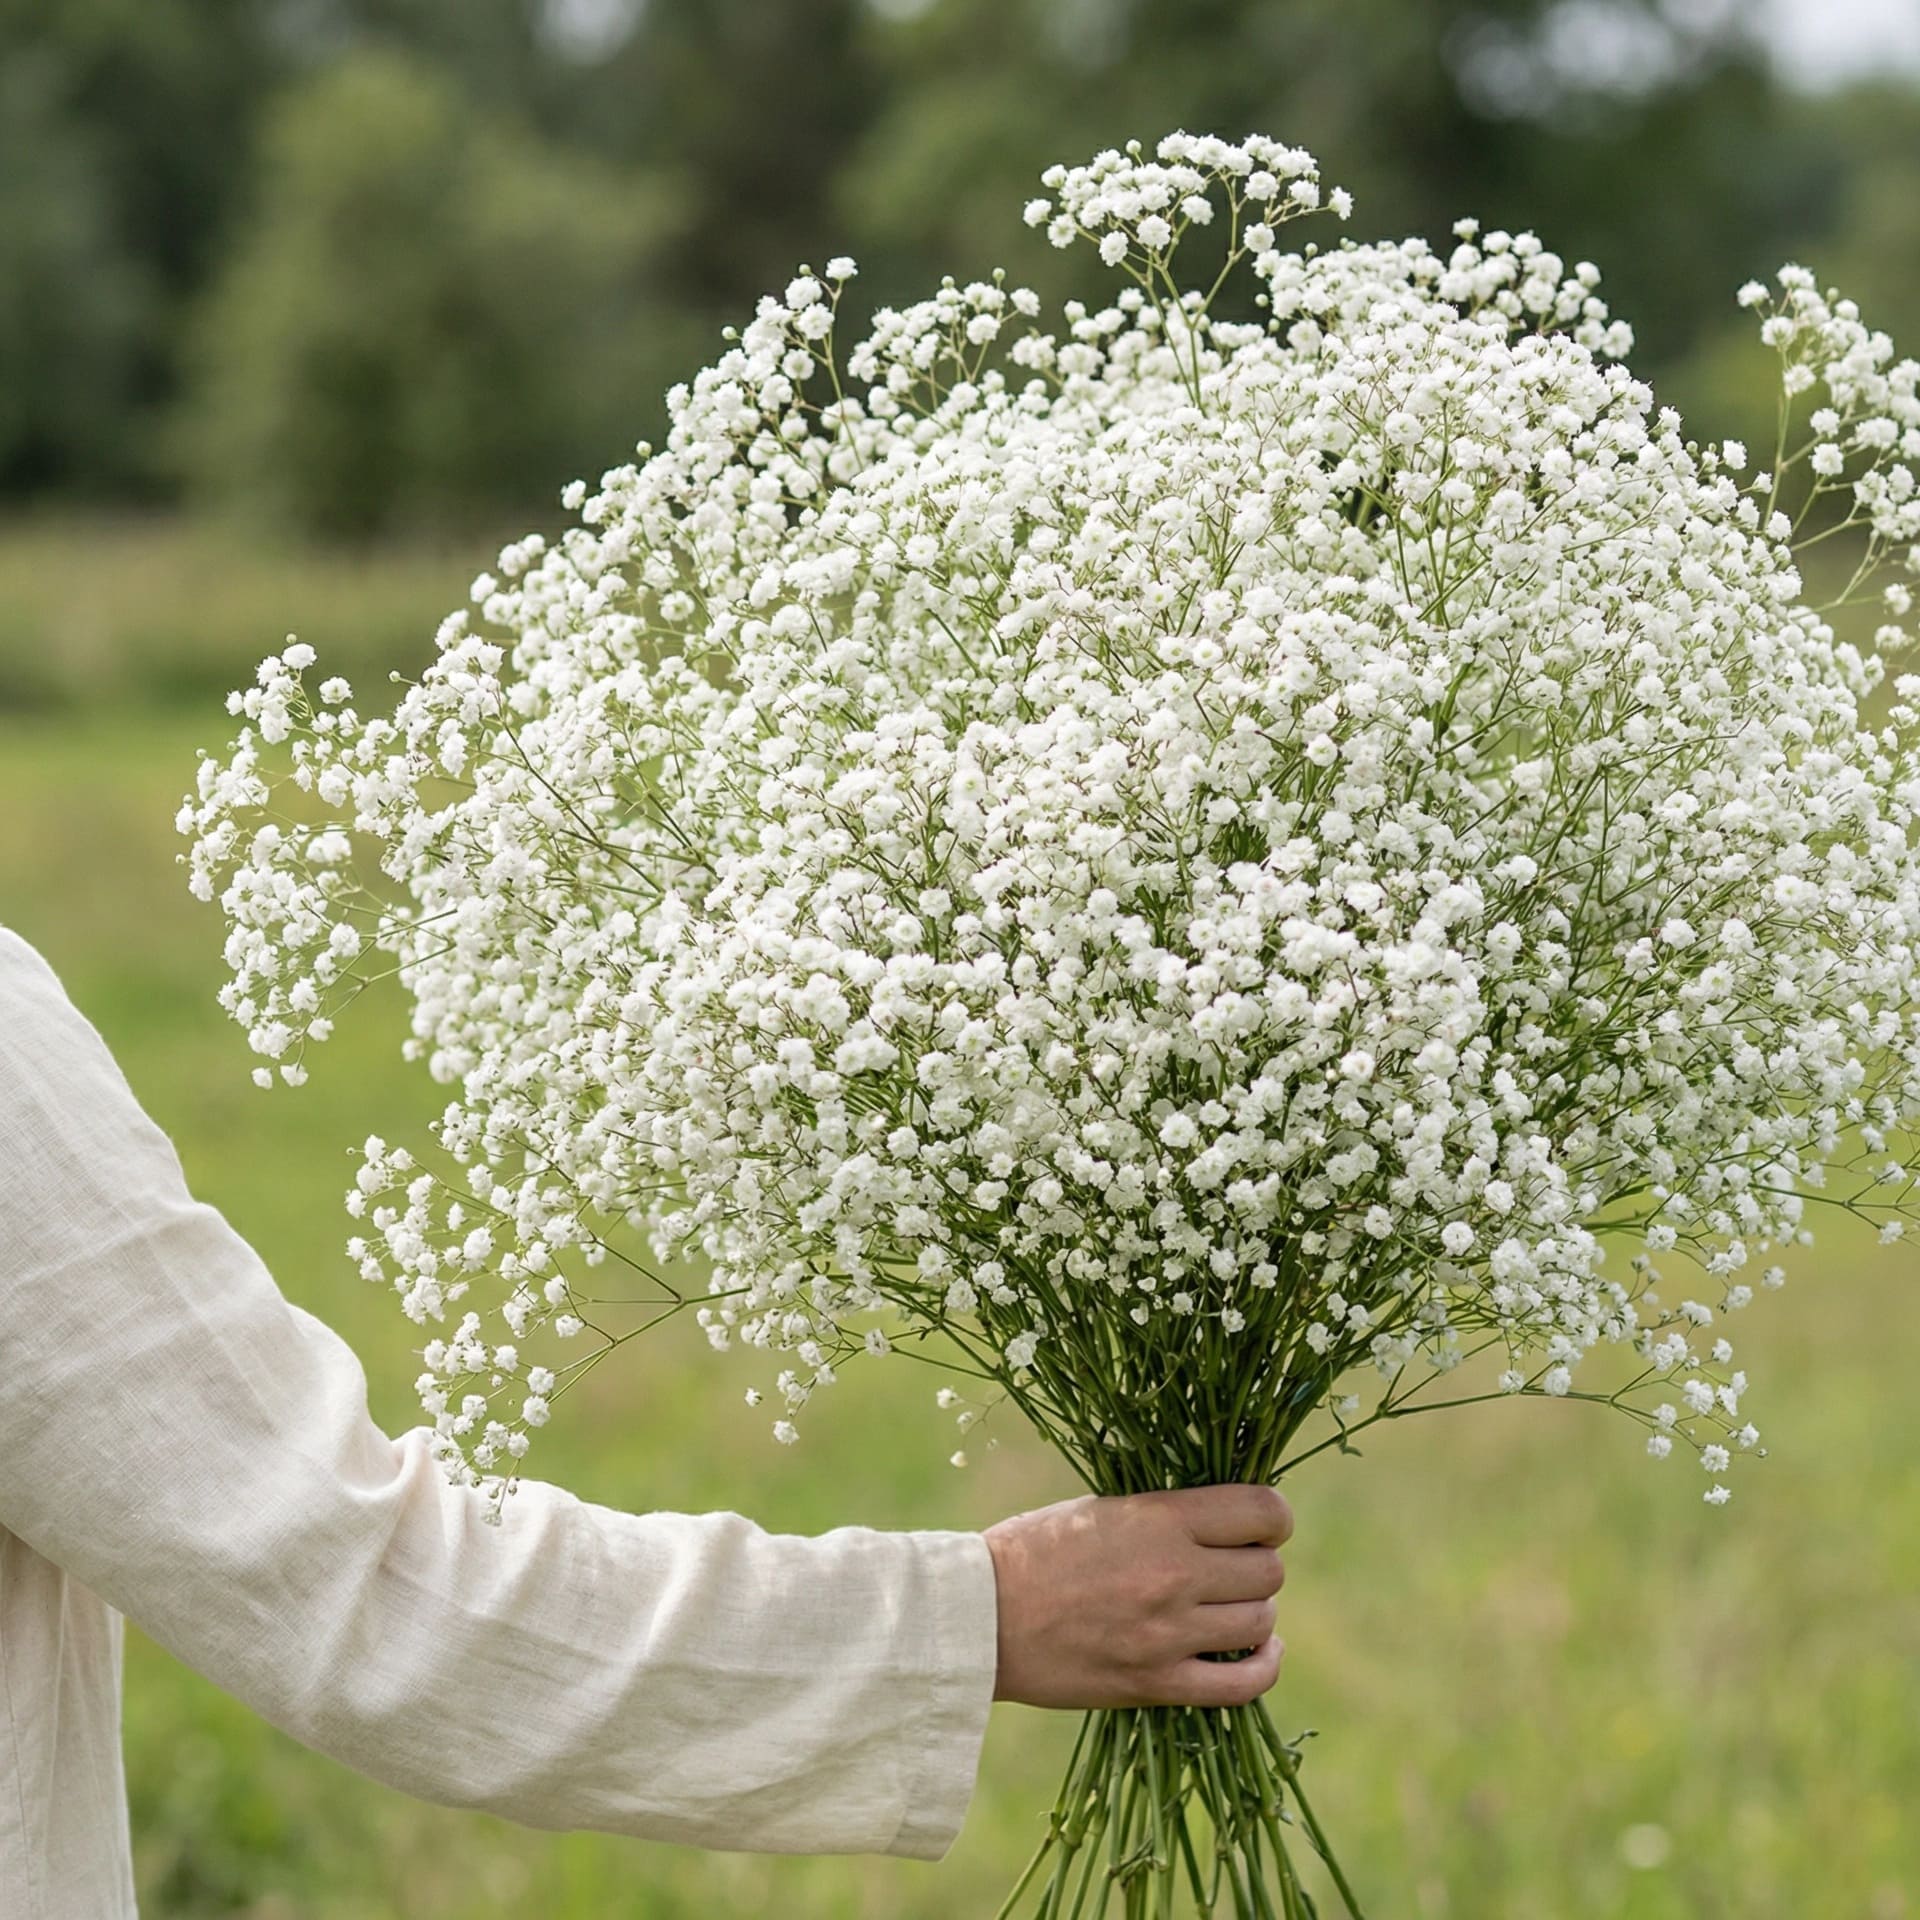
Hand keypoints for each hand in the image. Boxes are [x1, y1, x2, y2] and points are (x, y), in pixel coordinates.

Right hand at [982, 1483, 1290, 1709]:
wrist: (981, 1617)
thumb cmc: (1034, 1550)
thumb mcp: (1102, 1508)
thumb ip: (1166, 1514)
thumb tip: (1226, 1519)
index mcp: (1159, 1519)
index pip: (1263, 1511)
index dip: (1274, 1517)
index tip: (1262, 1523)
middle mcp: (1174, 1574)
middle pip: (1268, 1571)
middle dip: (1258, 1564)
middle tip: (1231, 1567)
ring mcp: (1169, 1634)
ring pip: (1260, 1622)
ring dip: (1253, 1613)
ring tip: (1228, 1606)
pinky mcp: (1157, 1683)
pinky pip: (1243, 1684)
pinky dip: (1263, 1665)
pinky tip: (1259, 1650)